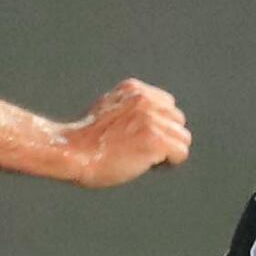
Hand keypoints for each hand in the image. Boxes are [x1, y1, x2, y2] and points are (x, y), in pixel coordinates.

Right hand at [53, 78, 192, 187]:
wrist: (72, 152)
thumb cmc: (84, 140)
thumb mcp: (107, 108)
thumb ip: (129, 107)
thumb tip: (150, 119)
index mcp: (133, 89)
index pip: (167, 105)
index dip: (158, 125)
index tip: (140, 138)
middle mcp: (145, 100)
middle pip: (178, 120)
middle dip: (165, 137)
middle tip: (142, 151)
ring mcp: (151, 119)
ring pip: (183, 138)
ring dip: (169, 151)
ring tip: (146, 159)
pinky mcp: (155, 140)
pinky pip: (181, 153)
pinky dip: (170, 163)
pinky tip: (150, 166)